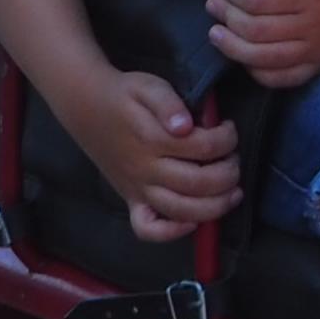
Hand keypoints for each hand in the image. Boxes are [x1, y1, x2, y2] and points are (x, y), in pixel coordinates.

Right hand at [66, 69, 241, 242]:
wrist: (85, 106)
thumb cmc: (123, 95)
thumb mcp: (148, 86)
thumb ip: (168, 103)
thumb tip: (185, 126)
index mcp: (152, 139)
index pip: (204, 147)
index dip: (227, 139)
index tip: (229, 128)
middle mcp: (145, 169)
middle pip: (198, 184)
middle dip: (229, 174)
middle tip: (233, 160)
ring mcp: (137, 189)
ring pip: (181, 211)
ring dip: (216, 206)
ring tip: (233, 192)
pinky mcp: (131, 200)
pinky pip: (147, 229)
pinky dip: (172, 232)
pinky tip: (192, 222)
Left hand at [207, 0, 319, 88]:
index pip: (260, 0)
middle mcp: (313, 27)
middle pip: (256, 30)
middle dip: (227, 18)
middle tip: (213, 6)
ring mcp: (316, 50)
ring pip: (265, 58)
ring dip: (233, 49)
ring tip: (216, 35)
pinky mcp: (319, 64)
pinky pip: (284, 79)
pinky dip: (259, 74)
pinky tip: (245, 60)